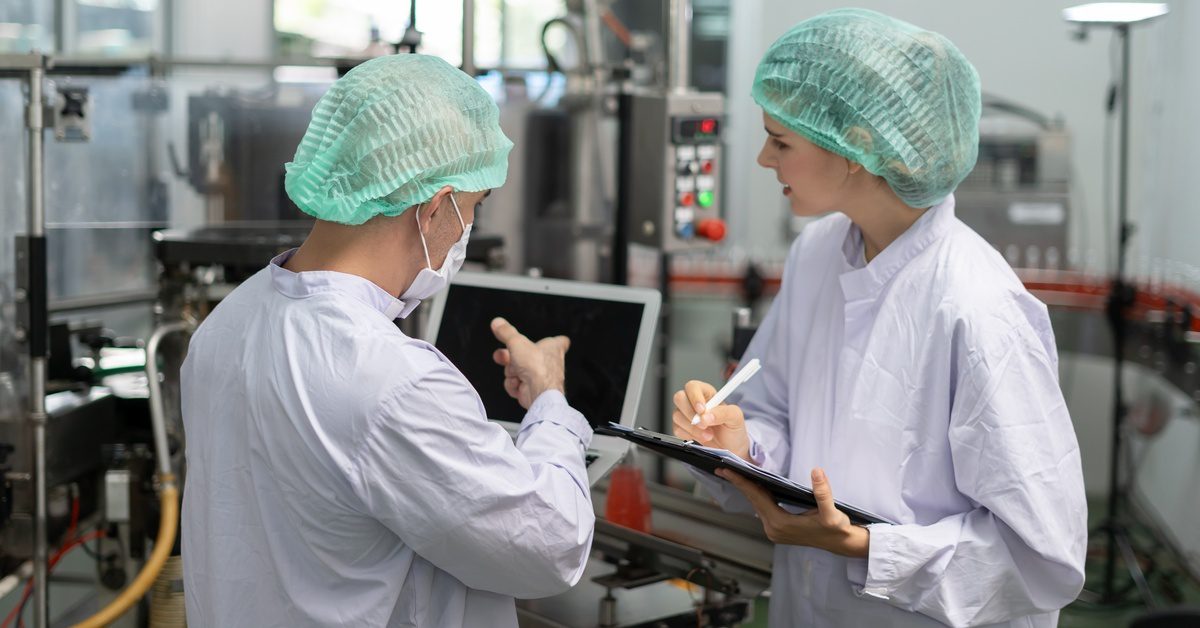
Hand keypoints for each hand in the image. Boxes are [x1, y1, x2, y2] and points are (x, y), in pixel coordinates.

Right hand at [490, 317, 568, 409]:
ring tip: (514, 373)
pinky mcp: (531, 391)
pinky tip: (517, 384)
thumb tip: (497, 322)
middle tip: (500, 355)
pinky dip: (513, 385)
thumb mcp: (517, 342)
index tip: (553, 340)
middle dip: (509, 357)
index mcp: (552, 348)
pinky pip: (516, 384)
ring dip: (511, 372)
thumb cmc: (536, 366)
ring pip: (518, 371)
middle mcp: (548, 363)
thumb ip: (506, 332)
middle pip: (526, 356)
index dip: (556, 340)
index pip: (560, 342)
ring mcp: (539, 378)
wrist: (539, 391)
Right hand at [671, 379, 751, 461]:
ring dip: (693, 428)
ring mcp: (685, 414)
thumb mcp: (735, 417)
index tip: (702, 410)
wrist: (730, 447)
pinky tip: (701, 437)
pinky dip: (689, 435)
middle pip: (679, 398)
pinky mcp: (681, 428)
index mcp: (706, 393)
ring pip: (677, 415)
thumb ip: (723, 413)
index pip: (693, 386)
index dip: (695, 397)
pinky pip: (677, 429)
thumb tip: (707, 416)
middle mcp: (693, 401)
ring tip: (709, 435)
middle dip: (690, 413)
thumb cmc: (733, 428)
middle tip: (704, 425)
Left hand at [715, 467, 868, 557]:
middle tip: (723, 467)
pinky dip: (757, 496)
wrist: (841, 543)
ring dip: (747, 489)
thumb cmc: (837, 529)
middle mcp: (773, 529)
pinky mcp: (778, 529)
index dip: (741, 482)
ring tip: (735, 473)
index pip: (756, 497)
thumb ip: (823, 492)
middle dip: (738, 483)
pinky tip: (754, 485)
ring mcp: (774, 530)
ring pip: (757, 504)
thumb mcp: (832, 512)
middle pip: (753, 500)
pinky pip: (763, 508)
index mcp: (780, 523)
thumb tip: (817, 471)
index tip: (726, 470)